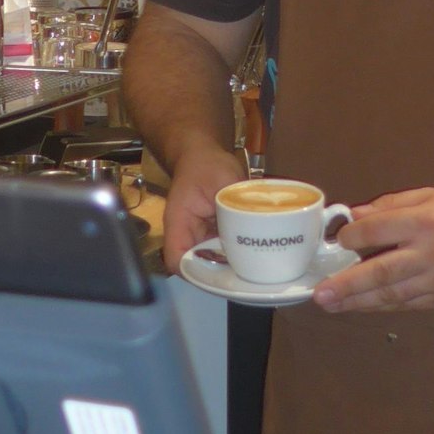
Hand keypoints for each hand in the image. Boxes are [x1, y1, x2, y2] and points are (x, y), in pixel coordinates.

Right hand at [160, 146, 245, 273]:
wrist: (202, 156)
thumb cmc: (207, 165)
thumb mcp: (223, 179)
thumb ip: (234, 204)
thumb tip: (255, 226)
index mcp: (179, 223)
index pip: (177, 259)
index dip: (196, 273)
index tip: (222, 277)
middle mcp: (186, 235)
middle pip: (197, 266)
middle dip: (221, 274)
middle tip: (249, 275)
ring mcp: (199, 237)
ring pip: (211, 262)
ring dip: (230, 266)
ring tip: (255, 269)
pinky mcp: (212, 236)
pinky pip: (221, 252)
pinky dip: (236, 255)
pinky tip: (255, 255)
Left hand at [313, 188, 433, 311]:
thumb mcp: (431, 196)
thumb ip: (392, 205)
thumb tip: (356, 215)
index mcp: (425, 222)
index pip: (377, 230)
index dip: (352, 236)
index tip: (338, 240)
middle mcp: (430, 254)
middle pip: (380, 272)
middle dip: (346, 284)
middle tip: (320, 293)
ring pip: (391, 296)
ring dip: (358, 302)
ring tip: (332, 305)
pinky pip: (407, 305)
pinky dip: (383, 307)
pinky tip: (363, 306)